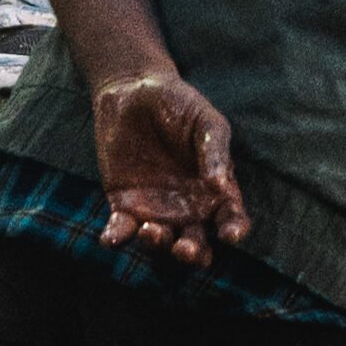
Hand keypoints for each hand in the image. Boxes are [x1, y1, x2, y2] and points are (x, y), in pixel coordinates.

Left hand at [89, 67, 248, 267]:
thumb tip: (220, 186)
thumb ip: (215, 152)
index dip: (234, 231)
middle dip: (193, 255)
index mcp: (215, 190)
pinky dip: (116, 238)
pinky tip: (111, 238)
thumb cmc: (179, 104)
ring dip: (157, 245)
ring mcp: (156, 209)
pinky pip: (121, 229)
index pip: (230, 218)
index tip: (229, 234)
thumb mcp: (205, 121)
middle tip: (185, 248)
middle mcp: (188, 207)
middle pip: (197, 244)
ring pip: (161, 242)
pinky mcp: (124, 205)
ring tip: (150, 230)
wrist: (133, 91)